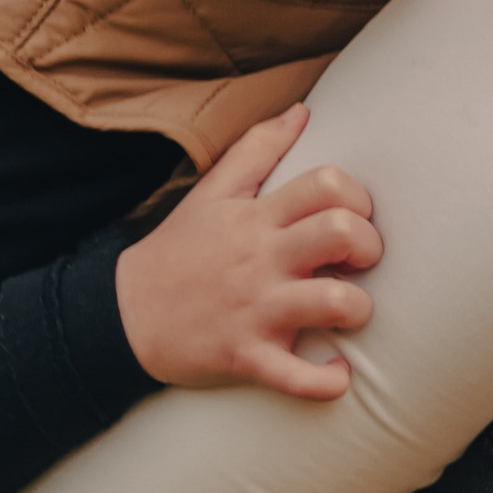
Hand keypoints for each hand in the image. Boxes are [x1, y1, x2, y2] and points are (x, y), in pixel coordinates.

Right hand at [114, 107, 380, 399]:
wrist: (122, 315)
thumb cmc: (179, 251)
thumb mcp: (211, 192)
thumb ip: (257, 148)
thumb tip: (302, 111)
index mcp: (256, 217)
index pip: (328, 185)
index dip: (359, 199)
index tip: (353, 219)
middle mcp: (260, 260)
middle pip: (343, 233)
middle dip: (370, 247)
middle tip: (358, 264)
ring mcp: (254, 310)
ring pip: (335, 303)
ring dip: (359, 311)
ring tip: (349, 314)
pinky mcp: (245, 357)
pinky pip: (298, 378)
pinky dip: (329, 381)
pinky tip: (337, 373)